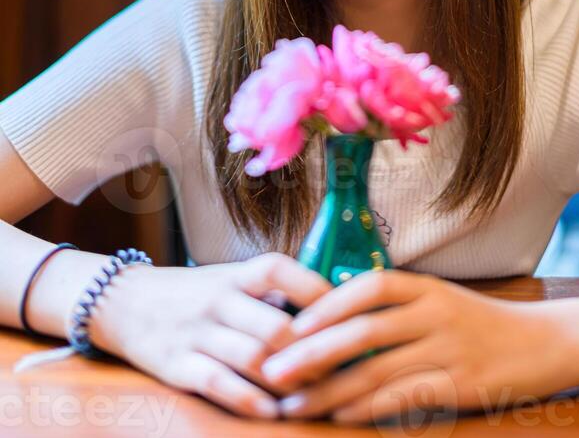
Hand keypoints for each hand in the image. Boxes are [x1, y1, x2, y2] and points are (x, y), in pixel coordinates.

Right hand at [88, 252, 332, 419]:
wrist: (126, 303)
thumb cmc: (195, 294)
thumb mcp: (231, 280)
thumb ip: (272, 293)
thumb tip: (334, 307)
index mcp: (235, 274)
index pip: (281, 271)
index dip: (317, 292)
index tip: (347, 316)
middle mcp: (217, 299)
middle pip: (274, 325)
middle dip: (309, 353)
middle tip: (336, 371)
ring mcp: (196, 332)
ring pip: (251, 358)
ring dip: (286, 381)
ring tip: (313, 396)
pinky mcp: (177, 365)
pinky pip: (218, 384)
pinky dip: (248, 400)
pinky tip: (271, 411)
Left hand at [259, 268, 578, 423]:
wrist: (545, 343)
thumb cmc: (481, 324)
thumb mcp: (440, 300)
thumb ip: (396, 306)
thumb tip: (336, 320)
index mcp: (425, 287)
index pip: (366, 287)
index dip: (324, 306)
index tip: (288, 326)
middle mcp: (434, 312)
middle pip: (362, 331)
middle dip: (312, 352)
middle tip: (274, 371)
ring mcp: (448, 348)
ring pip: (377, 370)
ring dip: (330, 389)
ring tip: (295, 403)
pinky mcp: (461, 384)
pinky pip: (405, 396)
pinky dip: (369, 408)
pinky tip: (341, 416)